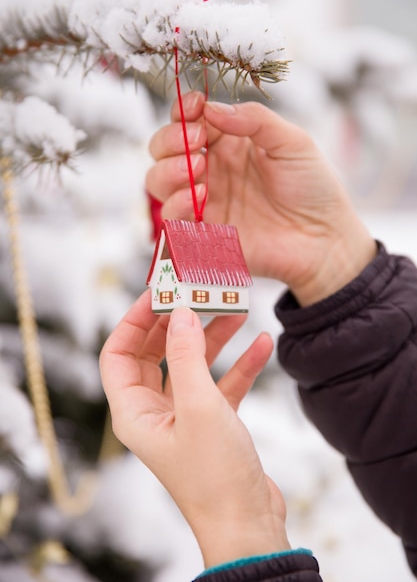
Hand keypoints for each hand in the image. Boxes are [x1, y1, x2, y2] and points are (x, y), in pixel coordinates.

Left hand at [100, 290, 289, 567]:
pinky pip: (222, 383)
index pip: (119, 353)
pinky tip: (261, 345)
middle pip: (156, 353)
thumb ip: (187, 356)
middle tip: (198, 294)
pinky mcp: (213, 422)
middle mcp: (155, 412)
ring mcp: (184, 416)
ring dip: (213, 338)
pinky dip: (239, 364)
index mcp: (135, 411)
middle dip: (177, 324)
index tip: (159, 293)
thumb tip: (180, 313)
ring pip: (192, 364)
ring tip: (236, 311)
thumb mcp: (199, 407)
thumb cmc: (215, 476)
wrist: (249, 524)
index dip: (135, 320)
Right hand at [147, 93, 375, 304]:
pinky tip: (200, 197)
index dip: (184, 110)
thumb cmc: (314, 188)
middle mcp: (211, 169)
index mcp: (229, 143)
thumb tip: (211, 109)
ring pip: (157, 180)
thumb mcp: (292, 142)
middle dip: (170, 139)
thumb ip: (254, 120)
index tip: (194, 106)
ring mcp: (204, 201)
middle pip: (164, 148)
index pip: (189, 120)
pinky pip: (171, 218)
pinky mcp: (203, 233)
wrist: (325, 239)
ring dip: (168, 170)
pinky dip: (176, 204)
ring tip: (198, 168)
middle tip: (197, 141)